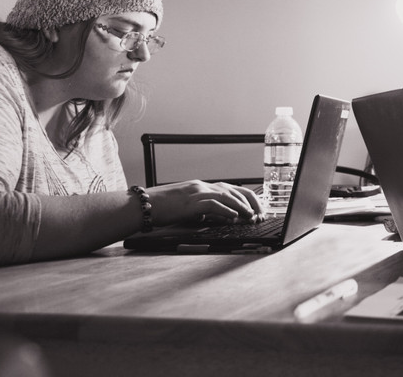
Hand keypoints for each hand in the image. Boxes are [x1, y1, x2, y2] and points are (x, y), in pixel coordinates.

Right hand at [146, 180, 263, 226]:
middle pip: (234, 190)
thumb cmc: (161, 208)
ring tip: (252, 216)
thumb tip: (221, 216)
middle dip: (250, 202)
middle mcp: (202, 186)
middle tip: (260, 215)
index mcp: (202, 186)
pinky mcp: (190, 202)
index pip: (232, 189)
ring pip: (227, 196)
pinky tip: (234, 217)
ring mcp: (196, 192)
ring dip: (242, 207)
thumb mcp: (187, 207)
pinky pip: (212, 204)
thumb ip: (204, 209)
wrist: (142, 205)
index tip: (257, 209)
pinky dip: (226, 210)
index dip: (247, 199)